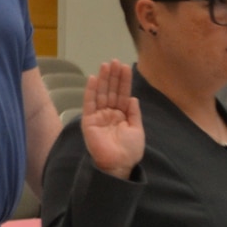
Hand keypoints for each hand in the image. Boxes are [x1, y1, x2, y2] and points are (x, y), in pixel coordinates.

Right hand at [80, 60, 143, 178]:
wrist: (119, 164)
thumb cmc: (130, 150)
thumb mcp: (137, 130)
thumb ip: (134, 113)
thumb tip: (132, 97)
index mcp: (122, 115)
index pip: (122, 94)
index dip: (124, 81)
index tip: (125, 67)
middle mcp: (110, 113)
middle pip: (111, 90)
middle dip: (113, 76)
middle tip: (115, 61)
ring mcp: (99, 115)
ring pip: (101, 93)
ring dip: (104, 79)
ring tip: (106, 65)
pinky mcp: (89, 120)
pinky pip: (90, 102)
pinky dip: (91, 90)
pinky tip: (94, 79)